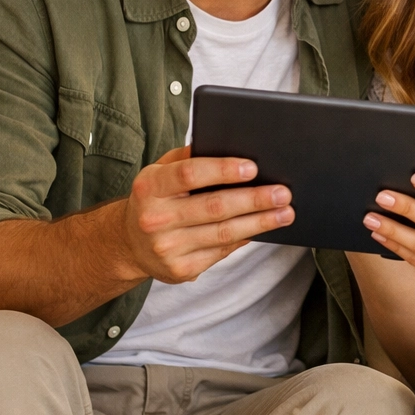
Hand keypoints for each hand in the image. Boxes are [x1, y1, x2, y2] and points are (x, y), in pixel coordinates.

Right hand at [120, 146, 293, 283]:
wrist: (129, 244)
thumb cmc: (157, 198)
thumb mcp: (161, 171)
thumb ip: (189, 157)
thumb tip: (232, 145)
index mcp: (150, 186)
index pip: (190, 174)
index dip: (224, 170)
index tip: (253, 168)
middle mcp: (156, 218)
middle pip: (215, 207)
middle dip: (255, 199)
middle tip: (283, 193)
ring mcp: (168, 247)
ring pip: (224, 233)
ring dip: (260, 222)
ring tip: (285, 213)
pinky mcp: (181, 269)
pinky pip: (222, 251)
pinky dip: (245, 238)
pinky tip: (263, 229)